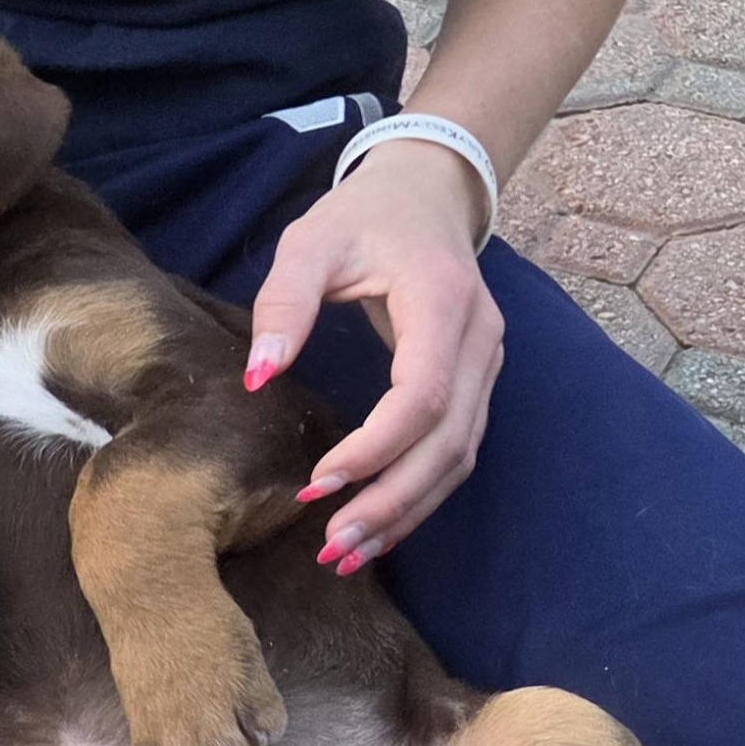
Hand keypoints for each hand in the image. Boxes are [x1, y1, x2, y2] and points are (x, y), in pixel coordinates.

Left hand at [247, 137, 504, 573]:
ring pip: (458, 460)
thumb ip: (283, 302)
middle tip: (332, 545)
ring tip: (348, 553)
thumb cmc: (363, 215)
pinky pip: (455, 455)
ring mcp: (487, 367)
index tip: (319, 481)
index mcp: (443, 300)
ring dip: (405, 513)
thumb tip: (257, 377)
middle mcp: (480, 341)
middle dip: (390, 502)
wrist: (428, 192)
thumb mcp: (310, 240)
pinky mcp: (477, 387)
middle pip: (447, 443)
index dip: (375, 447)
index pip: (422, 394)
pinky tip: (375, 530)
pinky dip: (417, 498)